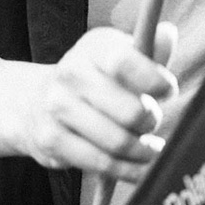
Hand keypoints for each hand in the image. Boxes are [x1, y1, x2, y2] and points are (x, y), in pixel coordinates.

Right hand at [16, 23, 179, 177]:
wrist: (36, 102)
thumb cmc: (95, 79)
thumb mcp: (118, 55)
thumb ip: (148, 48)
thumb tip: (167, 34)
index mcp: (93, 47)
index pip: (125, 62)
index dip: (154, 80)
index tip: (169, 90)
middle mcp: (71, 73)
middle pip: (129, 111)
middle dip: (151, 122)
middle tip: (154, 123)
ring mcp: (57, 107)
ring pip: (118, 142)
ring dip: (144, 151)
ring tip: (151, 148)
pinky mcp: (51, 140)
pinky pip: (101, 163)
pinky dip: (127, 170)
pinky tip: (137, 165)